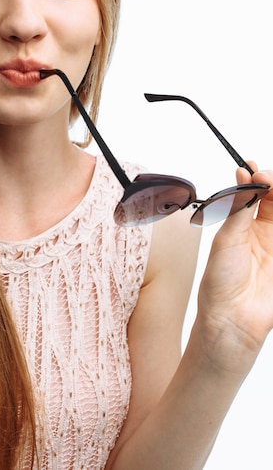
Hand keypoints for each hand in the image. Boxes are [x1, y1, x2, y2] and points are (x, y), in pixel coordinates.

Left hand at [196, 161, 272, 374]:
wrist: (231, 319)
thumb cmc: (220, 282)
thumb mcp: (227, 239)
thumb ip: (239, 208)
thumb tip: (243, 176)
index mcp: (243, 223)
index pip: (256, 191)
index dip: (259, 177)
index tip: (255, 169)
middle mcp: (263, 231)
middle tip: (269, 179)